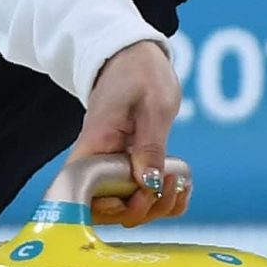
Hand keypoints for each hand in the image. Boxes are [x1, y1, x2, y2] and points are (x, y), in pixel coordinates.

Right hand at [68, 39, 190, 227]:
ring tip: (179, 181)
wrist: (132, 56)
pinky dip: (164, 200)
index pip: (85, 195)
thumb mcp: (153, 104)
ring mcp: (112, 167)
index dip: (112, 208)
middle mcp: (97, 163)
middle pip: (109, 210)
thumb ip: (150, 145)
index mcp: (94, 146)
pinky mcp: (129, 167)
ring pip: (126, 207)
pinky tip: (182, 186)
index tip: (143, 192)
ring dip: (156, 206)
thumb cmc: (140, 72)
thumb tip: (148, 184)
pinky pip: (140, 196)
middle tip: (170, 184)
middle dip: (142, 208)